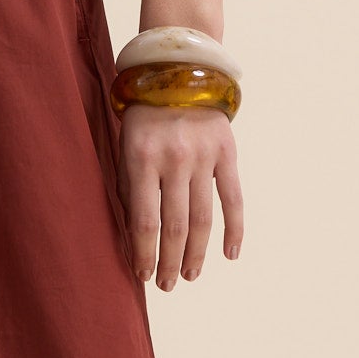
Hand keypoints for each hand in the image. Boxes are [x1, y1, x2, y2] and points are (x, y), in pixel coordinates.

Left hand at [118, 102, 242, 289]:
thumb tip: (136, 237)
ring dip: (196, 252)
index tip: (143, 275)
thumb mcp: (124, 147)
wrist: (178, 72)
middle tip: (167, 285)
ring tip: (189, 275)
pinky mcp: (226, 154)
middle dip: (169, 261)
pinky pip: (233, 198)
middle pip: (174, 225)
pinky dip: (234, 229)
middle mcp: (173, 160)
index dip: (144, 253)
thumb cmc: (143, 118)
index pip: (144, 220)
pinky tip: (230, 254)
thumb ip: (129, 188)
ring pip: (202, 218)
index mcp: (141, 159)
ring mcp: (203, 157)